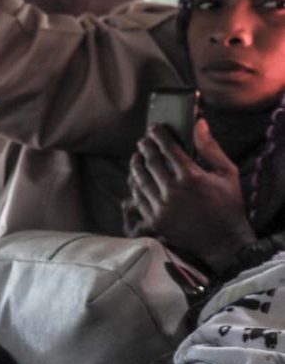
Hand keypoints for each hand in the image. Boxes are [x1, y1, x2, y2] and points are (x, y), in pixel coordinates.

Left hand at [127, 120, 256, 270]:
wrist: (223, 240)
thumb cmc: (228, 204)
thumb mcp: (227, 172)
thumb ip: (210, 147)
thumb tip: (198, 123)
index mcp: (191, 176)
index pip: (168, 148)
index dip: (158, 135)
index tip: (154, 127)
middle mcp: (173, 190)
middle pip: (151, 161)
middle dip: (145, 147)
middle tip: (143, 140)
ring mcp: (161, 206)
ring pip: (140, 179)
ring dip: (136, 165)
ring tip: (136, 157)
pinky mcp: (154, 219)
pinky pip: (138, 197)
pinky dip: (135, 185)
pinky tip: (136, 178)